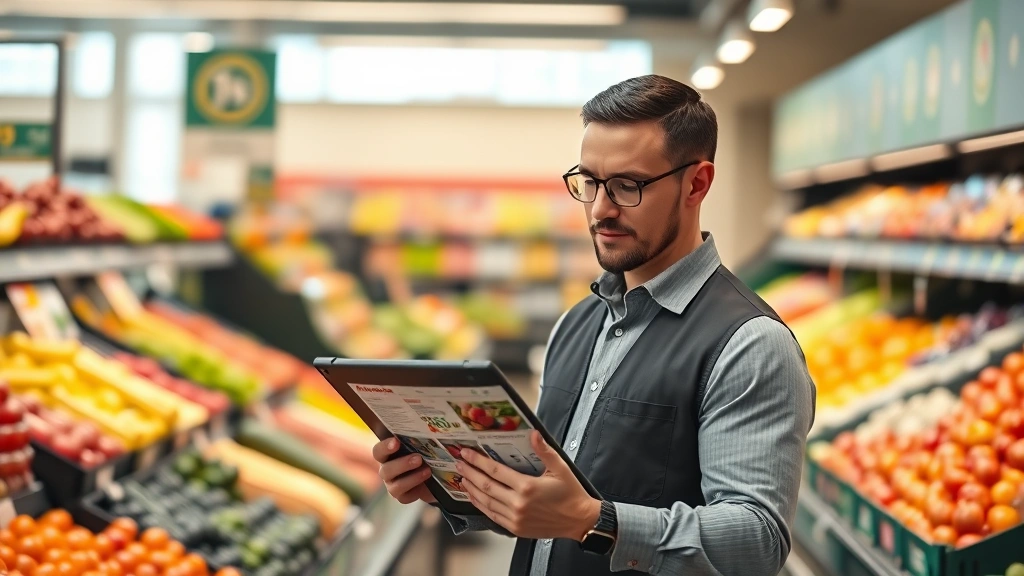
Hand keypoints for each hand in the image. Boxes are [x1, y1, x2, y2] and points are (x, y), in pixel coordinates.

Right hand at [373, 438, 436, 503]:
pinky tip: (427, 484)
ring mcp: (393, 485)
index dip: (385, 447)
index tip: (396, 441)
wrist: (437, 474)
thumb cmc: (425, 454)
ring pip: (395, 486)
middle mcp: (387, 470)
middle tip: (418, 458)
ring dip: (412, 478)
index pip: (378, 451)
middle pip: (386, 470)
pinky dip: (416, 489)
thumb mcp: (423, 446)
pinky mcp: (402, 497)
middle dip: (402, 464)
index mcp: (387, 455)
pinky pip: (405, 496)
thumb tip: (430, 425)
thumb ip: (420, 439)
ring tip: (427, 470)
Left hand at [456, 430, 599, 540]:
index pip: (495, 471)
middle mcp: (518, 504)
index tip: (467, 454)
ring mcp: (515, 518)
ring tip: (462, 478)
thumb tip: (533, 434)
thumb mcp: (560, 467)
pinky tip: (475, 497)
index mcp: (527, 487)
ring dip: (472, 489)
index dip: (478, 461)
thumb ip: (544, 450)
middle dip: (470, 473)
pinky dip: (481, 505)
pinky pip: (492, 516)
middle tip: (459, 463)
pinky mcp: (516, 528)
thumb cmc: (570, 493)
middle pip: (486, 486)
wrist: (579, 520)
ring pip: (486, 502)